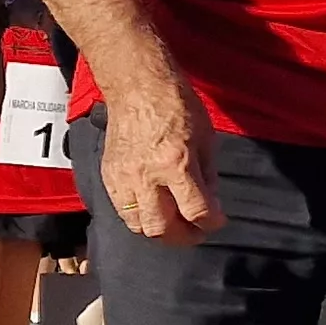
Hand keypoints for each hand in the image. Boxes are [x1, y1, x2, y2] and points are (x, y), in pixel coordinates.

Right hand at [103, 70, 226, 246]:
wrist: (138, 87)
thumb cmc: (177, 106)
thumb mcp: (206, 139)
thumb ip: (208, 176)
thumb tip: (211, 205)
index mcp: (177, 164)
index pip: (196, 211)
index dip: (212, 223)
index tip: (217, 221)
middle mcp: (147, 176)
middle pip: (162, 229)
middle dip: (184, 237)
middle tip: (196, 230)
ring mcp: (124, 178)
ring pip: (138, 226)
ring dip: (159, 231)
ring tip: (174, 224)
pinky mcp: (108, 175)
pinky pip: (121, 210)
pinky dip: (139, 217)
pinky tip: (153, 210)